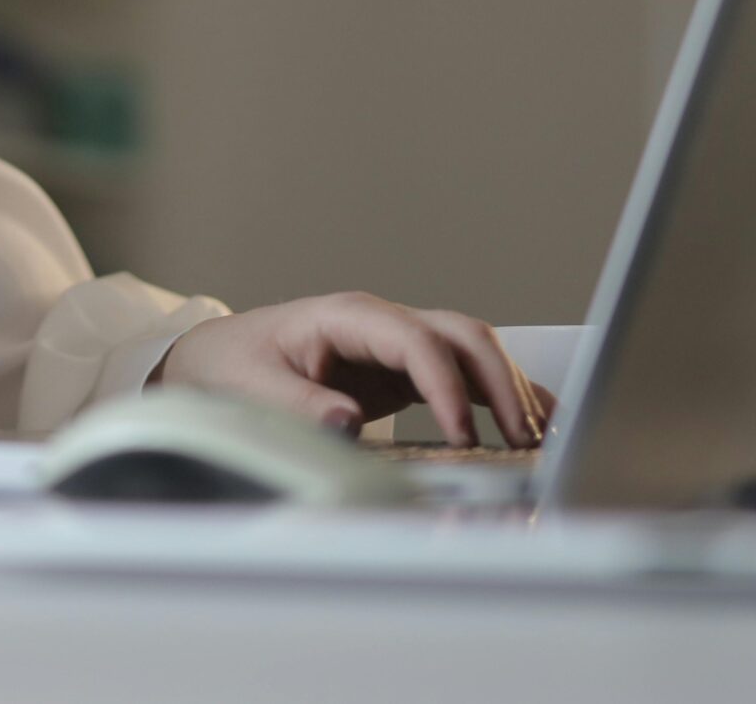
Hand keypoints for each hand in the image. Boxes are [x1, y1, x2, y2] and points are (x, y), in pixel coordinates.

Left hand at [153, 293, 555, 447]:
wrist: (218, 358)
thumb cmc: (234, 366)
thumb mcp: (253, 388)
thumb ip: (299, 404)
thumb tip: (347, 421)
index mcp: (347, 317)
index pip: (416, 342)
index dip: (446, 388)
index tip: (464, 436)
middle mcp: (381, 323)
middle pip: (460, 336)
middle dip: (498, 383)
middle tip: (521, 438)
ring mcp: (396, 343)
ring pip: (471, 350)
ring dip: (508, 388)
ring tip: (537, 437)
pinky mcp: (403, 369)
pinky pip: (463, 373)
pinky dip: (499, 395)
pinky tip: (531, 421)